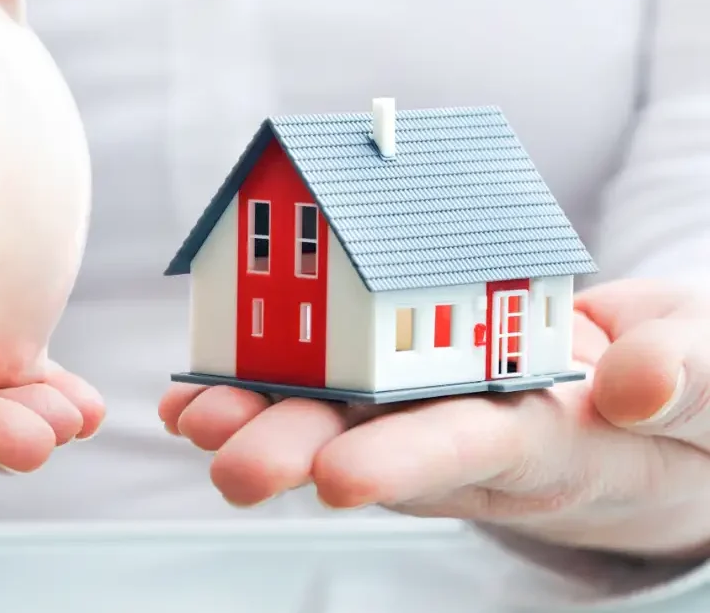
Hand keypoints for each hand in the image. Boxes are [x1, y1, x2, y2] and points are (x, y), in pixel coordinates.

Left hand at [159, 278, 709, 559]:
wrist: (660, 399)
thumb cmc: (694, 388)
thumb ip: (689, 377)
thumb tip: (629, 383)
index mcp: (562, 440)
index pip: (483, 450)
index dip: (412, 462)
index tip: (340, 477)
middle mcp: (483, 442)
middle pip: (388, 449)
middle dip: (304, 454)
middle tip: (228, 463)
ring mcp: (440, 419)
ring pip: (345, 425)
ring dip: (265, 422)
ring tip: (194, 419)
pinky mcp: (410, 397)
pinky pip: (335, 398)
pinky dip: (264, 393)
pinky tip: (199, 396)